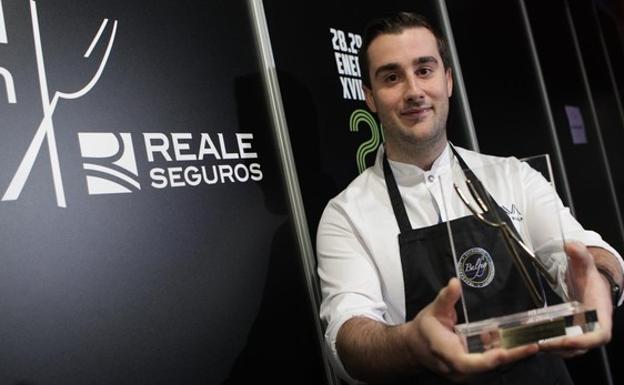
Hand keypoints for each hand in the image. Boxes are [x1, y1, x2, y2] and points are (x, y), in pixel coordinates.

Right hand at [408, 278, 538, 381]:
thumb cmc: (424, 329)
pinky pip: (488, 363)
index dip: (487, 359)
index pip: (467, 362)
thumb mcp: (434, 310)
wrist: (415, 347)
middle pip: (486, 365)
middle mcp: (456, 368)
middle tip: (531, 345)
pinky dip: (501, 352)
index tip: (504, 352)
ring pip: (490, 365)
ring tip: (529, 342)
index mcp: (446, 352)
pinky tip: (515, 342)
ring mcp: (464, 372)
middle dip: (510, 355)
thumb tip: (454, 283)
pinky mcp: (470, 371)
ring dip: (509, 353)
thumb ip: (446, 298)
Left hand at [538, 241, 612, 356]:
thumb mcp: (584, 263)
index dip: (585, 341)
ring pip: (569, 350)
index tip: (567, 342)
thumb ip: (579, 254)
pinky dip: (549, 345)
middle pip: (580, 347)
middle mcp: (594, 329)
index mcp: (601, 315)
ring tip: (531, 342)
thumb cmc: (588, 276)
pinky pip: (561, 344)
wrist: (590, 285)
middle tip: (539, 343)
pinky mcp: (572, 335)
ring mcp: (583, 334)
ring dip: (552, 349)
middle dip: (560, 348)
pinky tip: (532, 339)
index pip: (600, 335)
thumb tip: (571, 245)